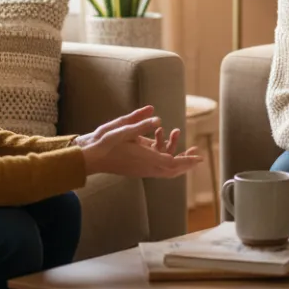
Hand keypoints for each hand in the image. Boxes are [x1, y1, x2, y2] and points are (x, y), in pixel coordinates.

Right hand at [77, 106, 202, 177]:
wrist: (88, 156)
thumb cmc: (104, 142)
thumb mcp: (122, 129)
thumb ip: (140, 123)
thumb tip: (157, 118)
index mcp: (145, 159)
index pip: (173, 163)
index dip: (188, 161)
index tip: (200, 158)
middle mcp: (145, 167)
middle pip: (172, 169)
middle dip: (186, 161)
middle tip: (197, 154)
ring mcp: (141, 168)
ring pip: (165, 167)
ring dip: (174, 152)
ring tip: (174, 133)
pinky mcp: (136, 166)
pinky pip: (155, 163)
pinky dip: (162, 150)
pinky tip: (159, 134)